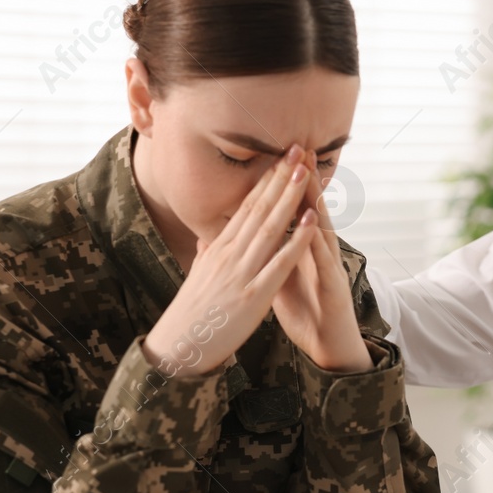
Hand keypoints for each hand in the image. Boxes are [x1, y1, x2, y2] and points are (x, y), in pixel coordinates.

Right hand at [142, 146, 319, 377]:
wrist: (180, 345)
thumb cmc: (192, 312)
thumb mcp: (198, 275)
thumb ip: (207, 253)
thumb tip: (208, 236)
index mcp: (219, 247)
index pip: (247, 205)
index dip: (266, 179)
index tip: (281, 155)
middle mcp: (230, 253)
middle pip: (260, 207)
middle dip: (280, 177)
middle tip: (297, 147)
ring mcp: (242, 272)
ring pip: (270, 227)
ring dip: (290, 198)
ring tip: (306, 171)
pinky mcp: (253, 295)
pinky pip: (280, 264)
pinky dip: (297, 241)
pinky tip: (312, 222)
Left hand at [269, 165, 371, 372]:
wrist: (329, 349)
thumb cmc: (308, 316)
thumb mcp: (280, 282)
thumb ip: (268, 259)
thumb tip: (248, 242)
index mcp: (300, 253)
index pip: (291, 214)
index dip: (283, 188)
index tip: (274, 158)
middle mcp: (317, 255)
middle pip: (309, 212)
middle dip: (303, 182)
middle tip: (297, 149)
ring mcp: (328, 269)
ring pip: (320, 229)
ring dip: (315, 201)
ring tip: (308, 173)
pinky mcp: (334, 288)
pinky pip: (324, 262)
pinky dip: (317, 243)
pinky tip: (313, 225)